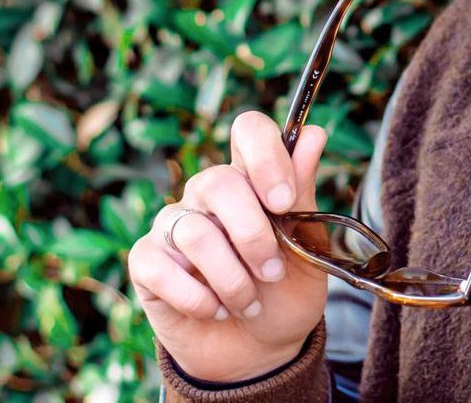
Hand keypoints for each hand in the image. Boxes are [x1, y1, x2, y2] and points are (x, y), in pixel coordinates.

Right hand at [128, 112, 329, 382]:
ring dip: (231, 278)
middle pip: (219, 181)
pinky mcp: (147, 262)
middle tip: (274, 272)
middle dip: (253, 234)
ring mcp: (174, 224)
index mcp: (253, 178)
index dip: (265, 156)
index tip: (283, 202)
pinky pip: (162, 267)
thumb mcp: (308, 247)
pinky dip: (197, 298)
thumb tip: (313, 135)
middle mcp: (209, 193)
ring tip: (249, 302)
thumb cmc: (287, 290)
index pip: (249, 130)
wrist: (259, 348)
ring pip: (195, 231)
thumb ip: (303, 193)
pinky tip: (216, 310)